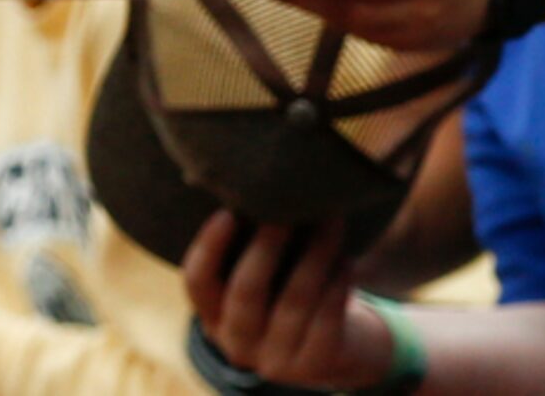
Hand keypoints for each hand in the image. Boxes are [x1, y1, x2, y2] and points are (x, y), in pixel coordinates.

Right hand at [183, 213, 395, 391]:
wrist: (333, 348)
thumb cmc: (289, 290)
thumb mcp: (263, 276)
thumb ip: (251, 244)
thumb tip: (255, 179)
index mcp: (214, 316)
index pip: (197, 281)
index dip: (209, 247)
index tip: (228, 212)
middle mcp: (237, 343)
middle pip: (246, 291)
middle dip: (267, 247)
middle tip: (287, 210)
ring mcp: (274, 360)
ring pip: (294, 301)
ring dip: (315, 255)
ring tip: (332, 220)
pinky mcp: (312, 365)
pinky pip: (326, 320)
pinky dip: (337, 286)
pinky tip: (347, 262)